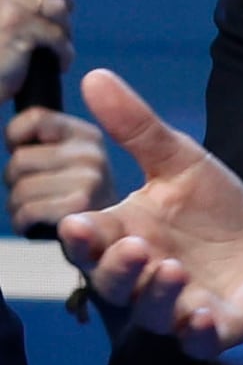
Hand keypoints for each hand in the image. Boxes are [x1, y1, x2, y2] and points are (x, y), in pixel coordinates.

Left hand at [4, 110, 108, 241]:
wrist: (108, 245)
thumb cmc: (77, 202)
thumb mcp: (67, 160)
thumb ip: (43, 138)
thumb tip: (11, 134)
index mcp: (88, 136)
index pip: (32, 119)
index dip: (16, 139)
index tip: (27, 156)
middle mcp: (94, 154)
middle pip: (19, 159)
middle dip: (17, 181)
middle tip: (38, 194)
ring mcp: (89, 180)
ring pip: (19, 187)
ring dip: (20, 205)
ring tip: (40, 212)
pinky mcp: (79, 207)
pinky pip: (27, 210)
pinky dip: (24, 222)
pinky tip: (40, 225)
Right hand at [55, 72, 242, 356]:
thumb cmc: (211, 209)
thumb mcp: (181, 162)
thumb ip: (139, 127)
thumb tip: (96, 76)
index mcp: (123, 234)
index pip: (88, 240)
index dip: (80, 235)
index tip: (75, 222)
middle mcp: (142, 275)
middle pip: (111, 281)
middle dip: (116, 267)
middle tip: (132, 246)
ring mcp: (176, 306)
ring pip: (150, 311)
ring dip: (155, 292)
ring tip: (172, 267)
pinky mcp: (214, 330)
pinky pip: (198, 341)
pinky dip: (196, 332)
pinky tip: (202, 317)